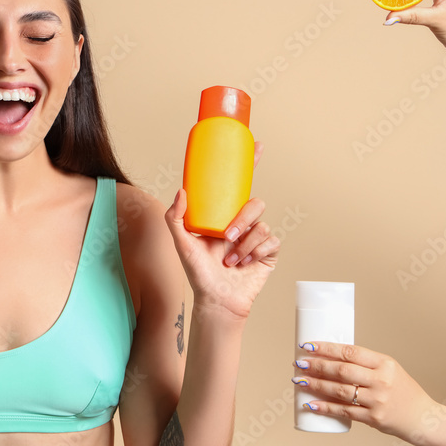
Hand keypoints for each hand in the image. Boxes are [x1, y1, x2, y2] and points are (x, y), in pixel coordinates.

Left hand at [164, 143, 278, 318]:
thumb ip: (175, 217)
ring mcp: (257, 237)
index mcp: (223, 215)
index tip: (257, 145)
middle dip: (243, 218)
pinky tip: (243, 264)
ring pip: (262, 225)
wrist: (216, 300)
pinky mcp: (269, 252)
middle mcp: (242, 223)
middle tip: (227, 236)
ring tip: (230, 259)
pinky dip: (254, 253)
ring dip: (244, 244)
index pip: (239, 185)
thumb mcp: (181, 243)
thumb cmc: (198, 273)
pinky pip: (270, 241)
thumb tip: (182, 190)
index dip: (250, 164)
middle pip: (255, 203)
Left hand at [292, 342, 437, 440]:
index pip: (351, 352)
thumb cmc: (402, 391)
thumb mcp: (389, 370)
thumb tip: (329, 357)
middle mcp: (382, 380)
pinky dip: (325, 407)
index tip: (308, 346)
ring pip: (340, 391)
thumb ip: (364, 364)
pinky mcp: (373, 418)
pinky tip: (310, 404)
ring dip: (317, 385)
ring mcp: (377, 400)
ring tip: (299, 381)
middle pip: (342, 370)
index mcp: (385, 363)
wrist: (422, 418)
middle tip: (299, 364)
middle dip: (317, 366)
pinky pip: (344, 411)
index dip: (326, 348)